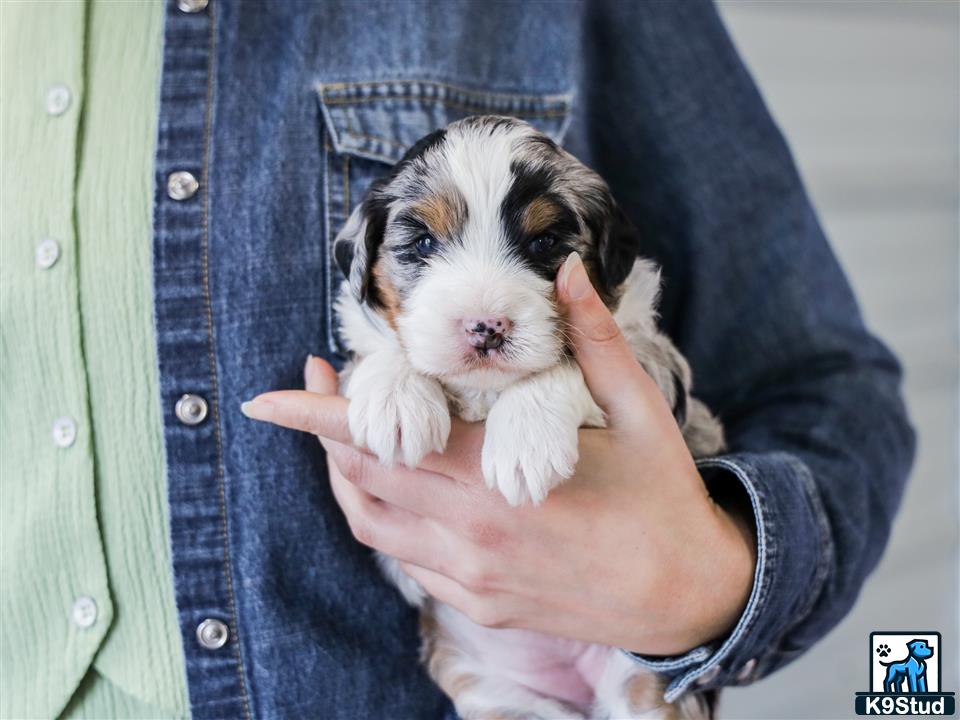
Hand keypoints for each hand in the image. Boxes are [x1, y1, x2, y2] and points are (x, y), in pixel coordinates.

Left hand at [241, 252, 754, 654]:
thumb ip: (595, 340)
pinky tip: (406, 486)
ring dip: (349, 477)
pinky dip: (387, 517)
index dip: (317, 417)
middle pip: (362, 480)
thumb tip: (565, 270)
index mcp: (497, 483)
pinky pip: (406, 558)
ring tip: (352, 434)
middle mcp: (470, 536)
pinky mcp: (480, 604)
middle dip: (326, 433)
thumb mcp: (639, 412)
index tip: (266, 399)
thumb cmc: (665, 500)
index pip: (383, 441)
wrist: (691, 597)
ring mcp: (471, 578)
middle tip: (322, 385)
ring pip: (374, 526)